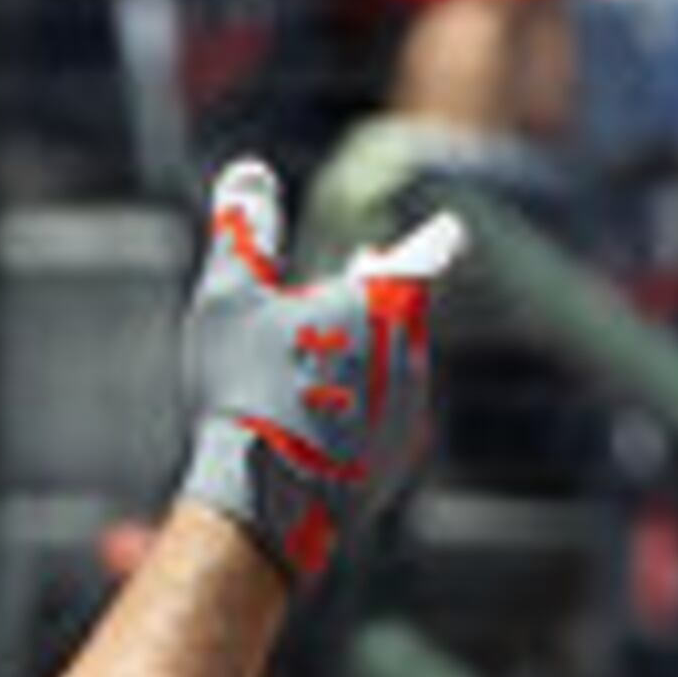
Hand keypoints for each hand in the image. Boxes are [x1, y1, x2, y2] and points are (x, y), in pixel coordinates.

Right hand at [176, 155, 462, 585]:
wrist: (267, 504)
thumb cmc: (245, 389)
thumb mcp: (229, 298)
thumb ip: (243, 231)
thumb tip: (247, 173)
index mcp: (382, 305)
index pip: (422, 256)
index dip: (432, 239)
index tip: (448, 229)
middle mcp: (409, 357)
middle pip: (401, 316)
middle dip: (377, 299)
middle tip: (358, 276)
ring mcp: (406, 416)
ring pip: (391, 371)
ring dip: (364, 359)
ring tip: (321, 363)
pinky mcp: (392, 467)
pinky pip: (380, 426)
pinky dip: (355, 415)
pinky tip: (315, 428)